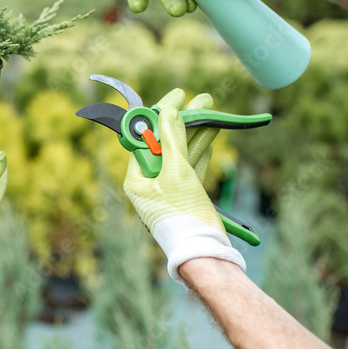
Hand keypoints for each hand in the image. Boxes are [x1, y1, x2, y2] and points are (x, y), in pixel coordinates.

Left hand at [123, 88, 245, 283]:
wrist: (205, 253)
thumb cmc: (185, 216)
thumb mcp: (177, 172)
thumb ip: (172, 140)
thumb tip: (168, 111)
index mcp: (136, 178)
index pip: (144, 137)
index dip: (159, 113)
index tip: (177, 95)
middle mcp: (148, 183)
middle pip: (164, 142)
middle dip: (183, 119)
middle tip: (201, 98)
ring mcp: (167, 190)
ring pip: (181, 152)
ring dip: (196, 131)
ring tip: (211, 108)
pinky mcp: (185, 196)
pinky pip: (191, 167)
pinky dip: (200, 150)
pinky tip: (209, 134)